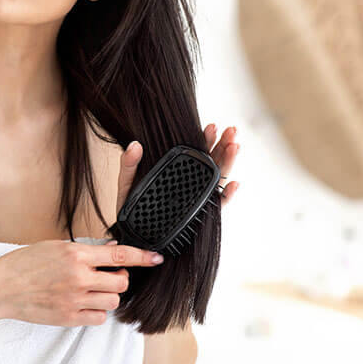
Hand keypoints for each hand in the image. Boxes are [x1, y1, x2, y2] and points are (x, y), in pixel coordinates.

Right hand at [0, 238, 164, 325]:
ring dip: (108, 296)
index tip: (157, 258)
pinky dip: (97, 312)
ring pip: (112, 302)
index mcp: (75, 255)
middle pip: (121, 283)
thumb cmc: (23, 263)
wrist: (0, 287)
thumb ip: (83, 250)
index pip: (118, 256)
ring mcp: (74, 300)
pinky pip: (99, 319)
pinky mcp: (69, 318)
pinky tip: (84, 304)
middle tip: (107, 277)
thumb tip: (109, 250)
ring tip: (92, 291)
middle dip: (119, 280)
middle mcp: (78, 278)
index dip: (142, 257)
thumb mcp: (54, 246)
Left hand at [115, 125, 240, 216]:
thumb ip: (129, 164)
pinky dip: (227, 195)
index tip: (210, 127)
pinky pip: (217, 204)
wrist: (136, 237)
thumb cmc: (133, 209)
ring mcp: (197, 197)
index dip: (203, 138)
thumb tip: (134, 144)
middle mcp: (190, 181)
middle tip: (231, 130)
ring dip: (228, 161)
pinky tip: (233, 184)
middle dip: (223, 144)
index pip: (193, 150)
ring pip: (217, 177)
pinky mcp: (200, 215)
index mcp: (175, 170)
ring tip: (235, 146)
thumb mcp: (127, 182)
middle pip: (211, 160)